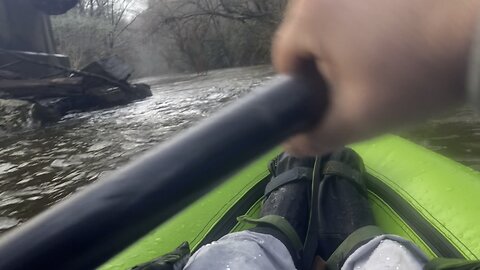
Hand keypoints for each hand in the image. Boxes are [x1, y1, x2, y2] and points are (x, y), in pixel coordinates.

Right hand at [273, 0, 479, 154]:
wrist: (478, 37)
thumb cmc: (410, 78)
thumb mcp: (358, 118)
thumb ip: (318, 137)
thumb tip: (290, 146)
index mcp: (309, 17)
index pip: (284, 58)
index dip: (302, 86)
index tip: (330, 99)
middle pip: (305, 33)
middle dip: (321, 60)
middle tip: (355, 81)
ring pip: (330, 15)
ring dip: (341, 38)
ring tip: (376, 57)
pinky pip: (354, 3)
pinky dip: (362, 20)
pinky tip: (392, 35)